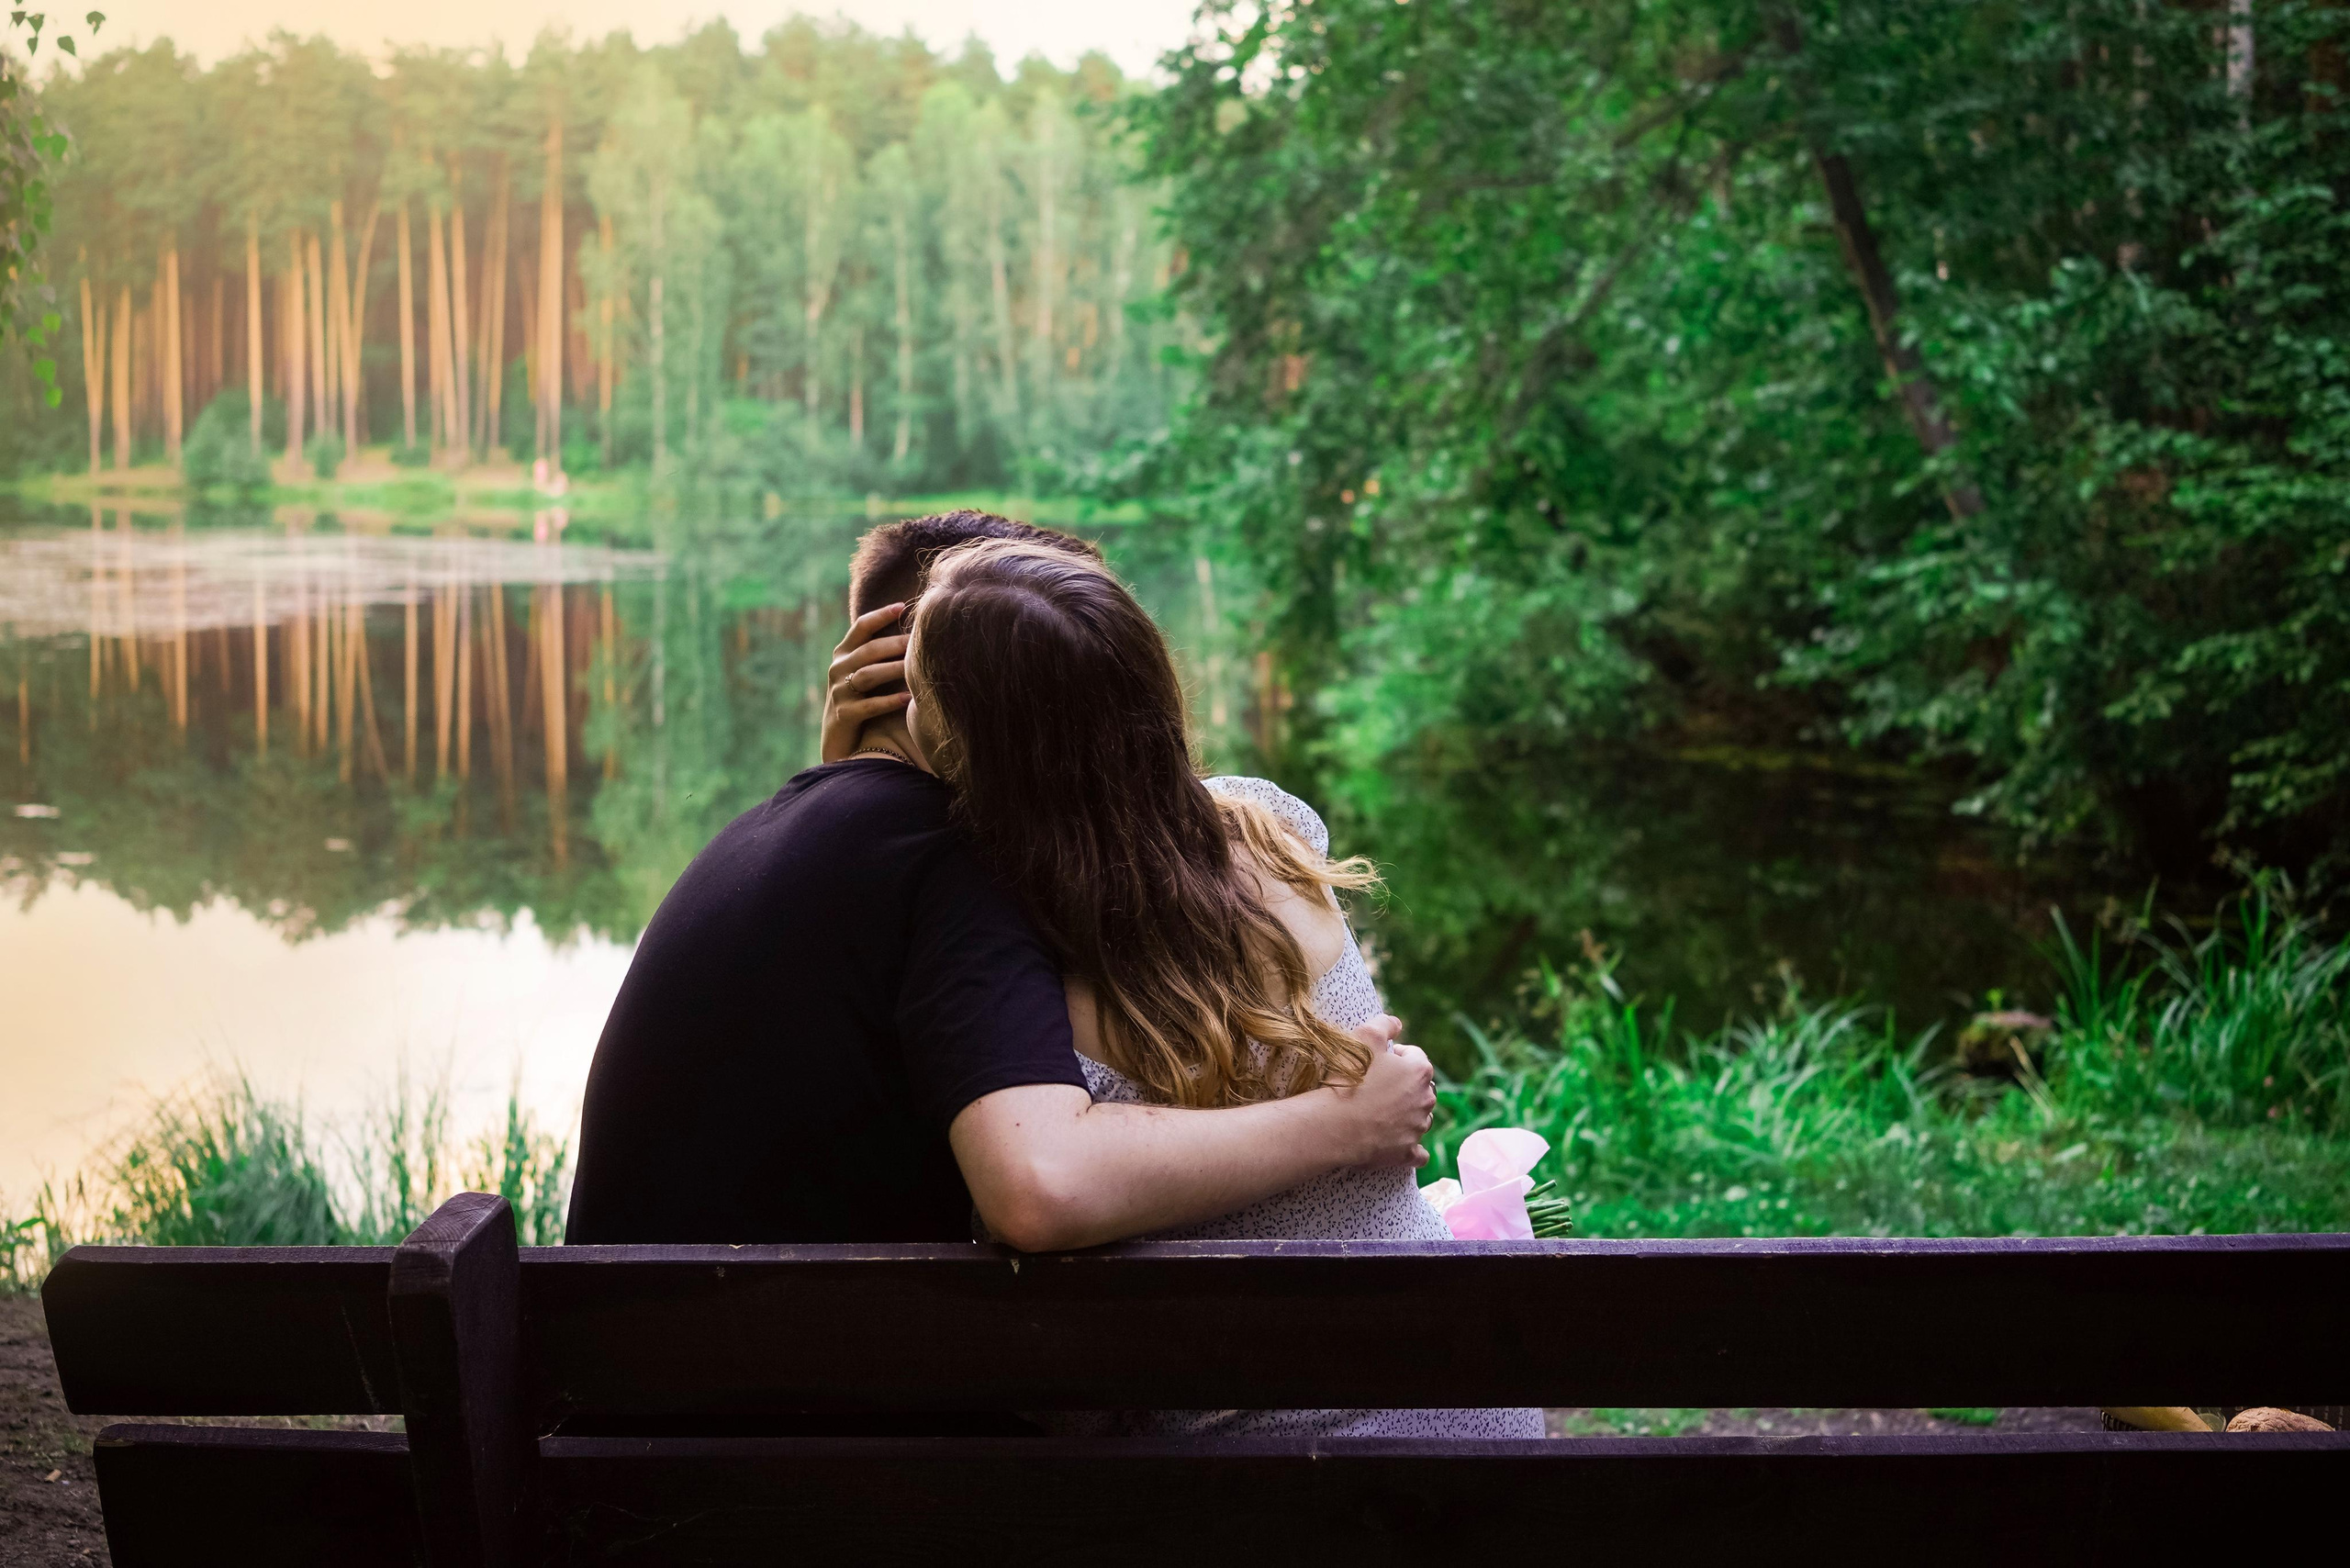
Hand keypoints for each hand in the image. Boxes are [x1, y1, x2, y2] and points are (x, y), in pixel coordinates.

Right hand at [821, 602, 912, 762]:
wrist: (840, 741)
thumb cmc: (861, 701)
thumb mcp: (865, 672)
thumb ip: (879, 653)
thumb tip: (915, 632)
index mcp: (844, 654)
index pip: (861, 627)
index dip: (880, 615)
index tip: (902, 607)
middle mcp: (838, 669)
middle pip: (868, 650)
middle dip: (895, 644)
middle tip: (919, 641)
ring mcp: (838, 692)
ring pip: (868, 675)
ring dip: (894, 670)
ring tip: (916, 668)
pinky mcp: (844, 715)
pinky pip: (868, 706)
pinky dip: (889, 701)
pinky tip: (908, 699)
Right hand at [1330, 1016, 1435, 1169]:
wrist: (1335, 1124)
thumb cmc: (1349, 1078)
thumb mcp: (1364, 1036)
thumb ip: (1384, 1024)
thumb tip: (1397, 1022)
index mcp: (1419, 1071)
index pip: (1415, 1056)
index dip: (1396, 1055)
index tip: (1377, 1061)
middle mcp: (1425, 1100)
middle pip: (1421, 1088)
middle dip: (1404, 1086)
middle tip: (1376, 1086)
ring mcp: (1417, 1128)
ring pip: (1421, 1118)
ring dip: (1407, 1114)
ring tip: (1380, 1113)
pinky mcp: (1407, 1152)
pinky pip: (1418, 1153)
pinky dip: (1412, 1148)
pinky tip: (1399, 1143)